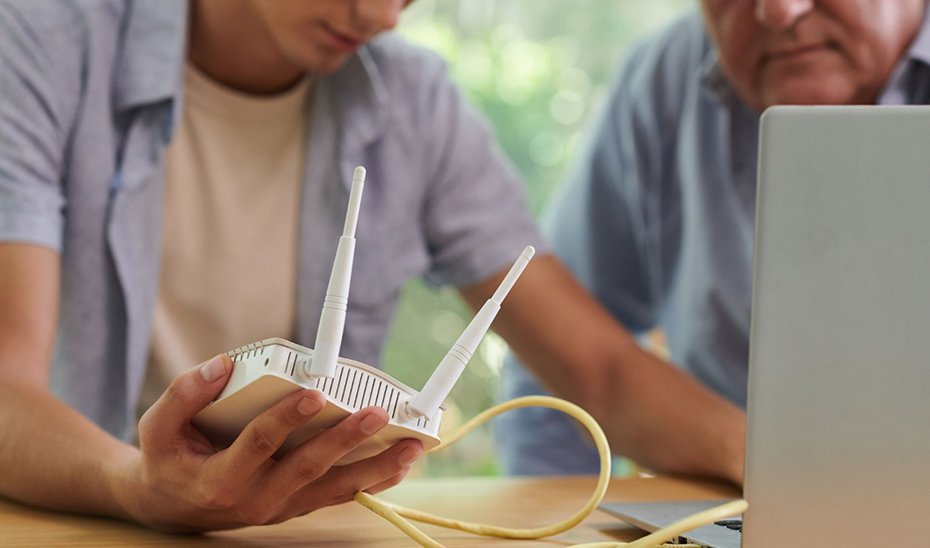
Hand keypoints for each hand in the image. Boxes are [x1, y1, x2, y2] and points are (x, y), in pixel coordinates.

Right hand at [115, 354, 422, 531]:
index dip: (286, 418)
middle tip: (376, 412)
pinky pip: (340, 494)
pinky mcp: (298, 505)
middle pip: (308, 467)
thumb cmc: (170, 459)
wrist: (173, 508)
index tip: (314, 392)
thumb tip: (223, 365)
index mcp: (221, 480)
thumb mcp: (158, 427)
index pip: (259, 445)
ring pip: (334, 488)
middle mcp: (256, 499)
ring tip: (411, 445)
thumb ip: (184, 394)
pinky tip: (402, 461)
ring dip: (376, 467)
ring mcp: (281, 507)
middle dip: (345, 439)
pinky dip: (374, 479)